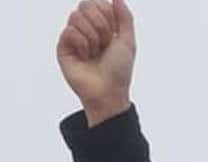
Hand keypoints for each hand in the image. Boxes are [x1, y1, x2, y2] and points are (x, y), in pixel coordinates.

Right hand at [57, 0, 135, 126]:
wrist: (107, 91)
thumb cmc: (119, 70)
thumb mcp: (128, 41)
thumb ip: (125, 18)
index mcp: (103, 26)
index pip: (97, 2)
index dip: (107, 14)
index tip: (113, 33)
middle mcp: (87, 29)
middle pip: (85, 4)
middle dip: (100, 24)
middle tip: (104, 43)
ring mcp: (74, 37)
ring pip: (76, 16)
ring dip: (92, 36)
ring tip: (95, 52)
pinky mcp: (63, 47)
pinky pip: (69, 31)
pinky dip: (82, 44)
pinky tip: (85, 56)